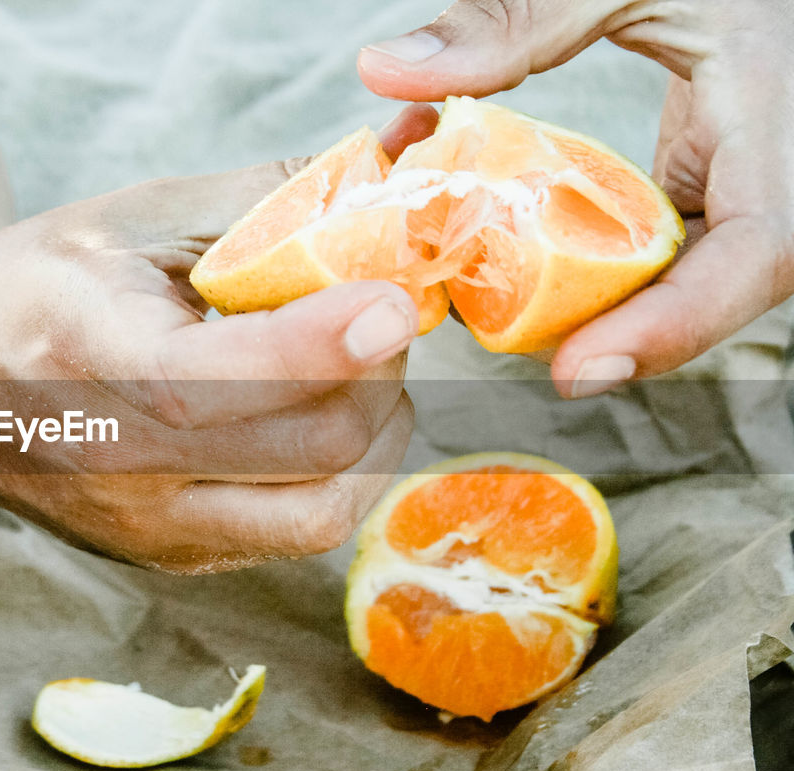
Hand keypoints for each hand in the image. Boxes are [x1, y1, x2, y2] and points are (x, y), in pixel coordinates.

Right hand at [0, 110, 437, 572]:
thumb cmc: (39, 284)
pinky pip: (291, 537)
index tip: (394, 301)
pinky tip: (320, 419)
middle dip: (377, 376)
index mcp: (87, 359)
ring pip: (317, 514)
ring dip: (374, 438)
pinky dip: (336, 477)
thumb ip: (258, 202)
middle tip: (383, 320)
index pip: (214, 381)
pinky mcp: (165, 558)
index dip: (319, 343)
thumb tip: (383, 179)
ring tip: (363, 376)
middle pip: (304, 449)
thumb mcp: (129, 220)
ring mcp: (143, 529)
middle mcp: (114, 467)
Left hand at [357, 0, 793, 396]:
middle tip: (551, 369)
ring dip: (627, 310)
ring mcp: (755, 168)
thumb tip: (384, 67)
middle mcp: (780, 152)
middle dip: (642, 335)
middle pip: (734, 282)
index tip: (582, 367)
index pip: (762, 246)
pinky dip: (617, 268)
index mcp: (775, 104)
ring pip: (711, 272)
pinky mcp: (720, 170)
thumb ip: (513, 17)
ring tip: (533, 333)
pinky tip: (545, 276)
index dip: (678, 321)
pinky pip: (683, 243)